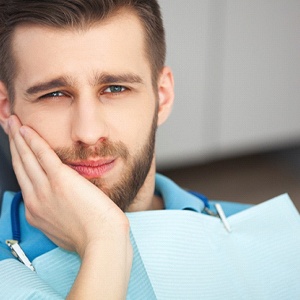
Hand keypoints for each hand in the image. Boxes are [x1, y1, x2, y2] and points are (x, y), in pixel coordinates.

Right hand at [8, 115, 128, 255]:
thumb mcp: (65, 228)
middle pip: (21, 166)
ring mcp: (45, 189)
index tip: (19, 150)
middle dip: (14, 145)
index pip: (25, 180)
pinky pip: (42, 155)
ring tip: (13, 122)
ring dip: (18, 137)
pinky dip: (32, 140)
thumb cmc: (91, 236)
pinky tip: (26, 129)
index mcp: (37, 212)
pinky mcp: (60, 180)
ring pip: (27, 158)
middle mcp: (35, 200)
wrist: (102, 240)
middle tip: (9, 127)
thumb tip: (62, 205)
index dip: (20, 162)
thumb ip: (58, 213)